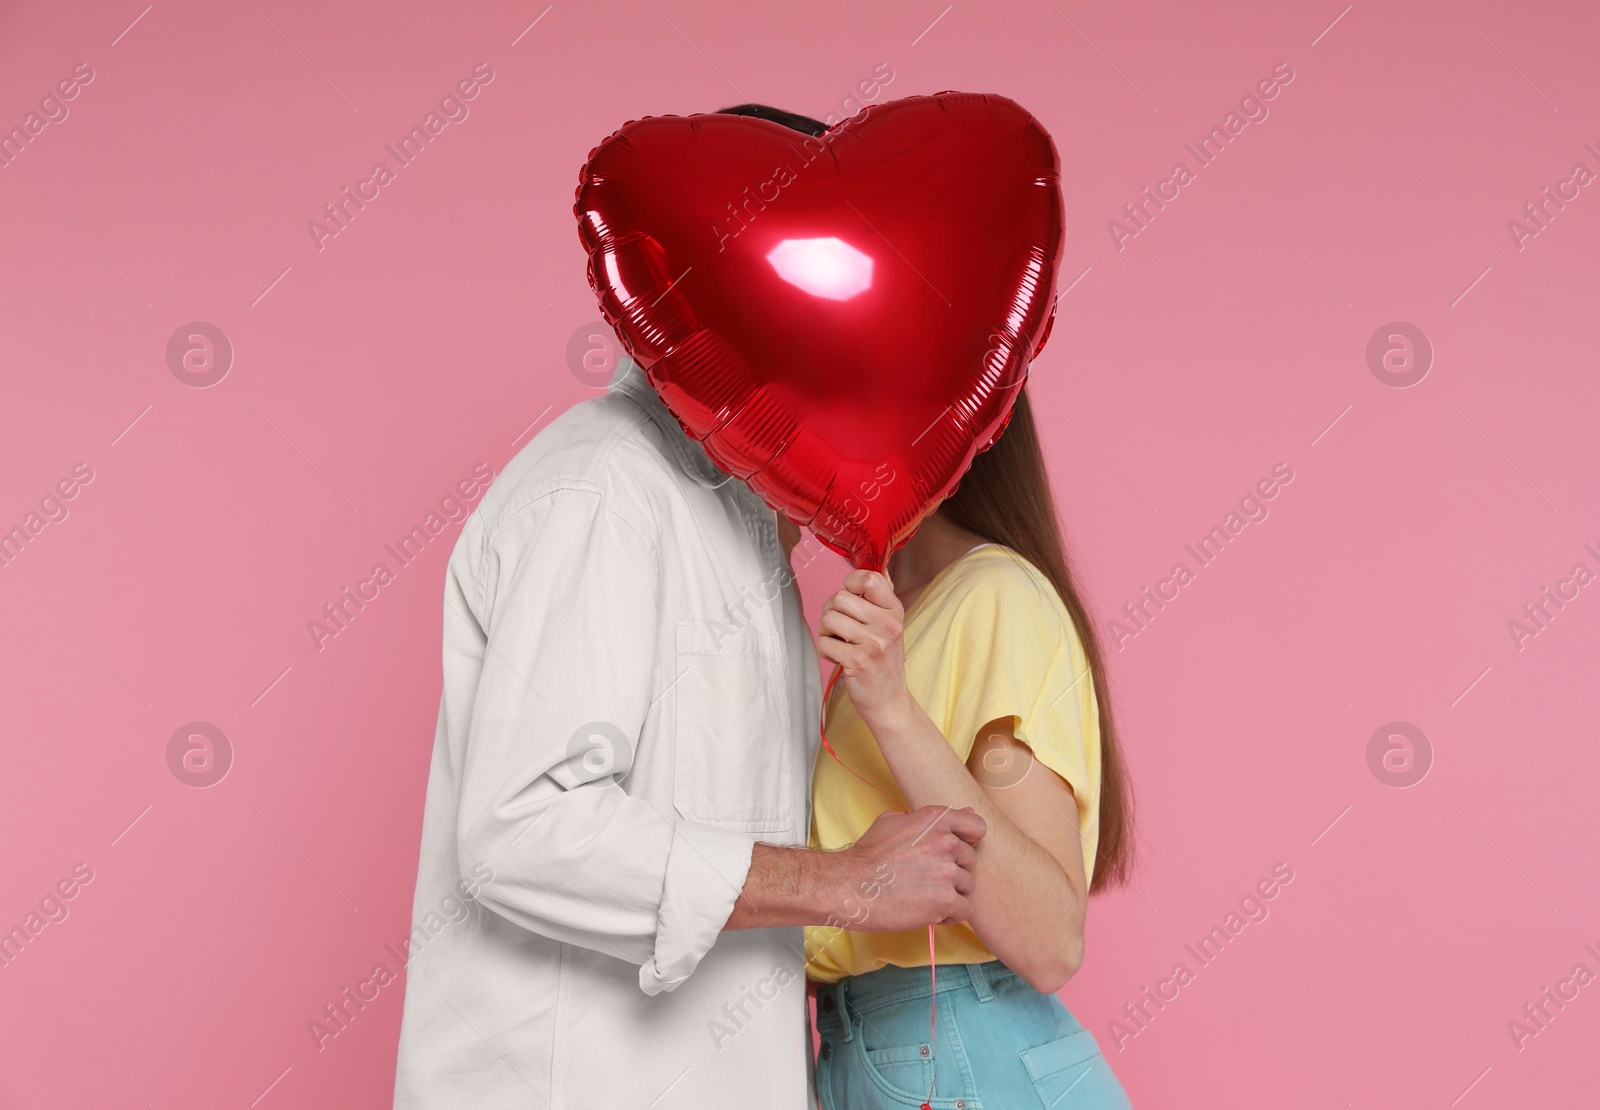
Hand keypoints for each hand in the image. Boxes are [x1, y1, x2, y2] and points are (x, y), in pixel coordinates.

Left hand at [818, 568, 912, 729]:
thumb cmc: (884, 661)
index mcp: (895, 610)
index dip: (850, 583)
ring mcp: (874, 643)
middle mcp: (888, 624)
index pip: (868, 578)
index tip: (851, 598)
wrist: (889, 702)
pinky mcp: (858, 661)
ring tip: (841, 644)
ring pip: (828, 618)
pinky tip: (840, 659)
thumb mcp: (890, 625)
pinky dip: (826, 651)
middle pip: (839, 597)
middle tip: (841, 629)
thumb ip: (881, 596)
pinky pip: (824, 642)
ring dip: (826, 632)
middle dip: (831, 612)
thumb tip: (877, 565)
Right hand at [828, 806, 985, 930]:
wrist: (849, 886)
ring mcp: (947, 871)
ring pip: (968, 886)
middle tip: (927, 878)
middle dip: (953, 871)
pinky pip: (964, 910)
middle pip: (970, 860)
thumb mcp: (893, 821)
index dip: (968, 841)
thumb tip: (964, 810)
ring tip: (924, 896)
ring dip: (950, 894)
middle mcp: (946, 841)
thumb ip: (932, 819)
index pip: (977, 826)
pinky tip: (928, 912)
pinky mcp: (945, 900)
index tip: (954, 852)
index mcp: (936, 819)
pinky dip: (949, 915)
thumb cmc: (867, 855)